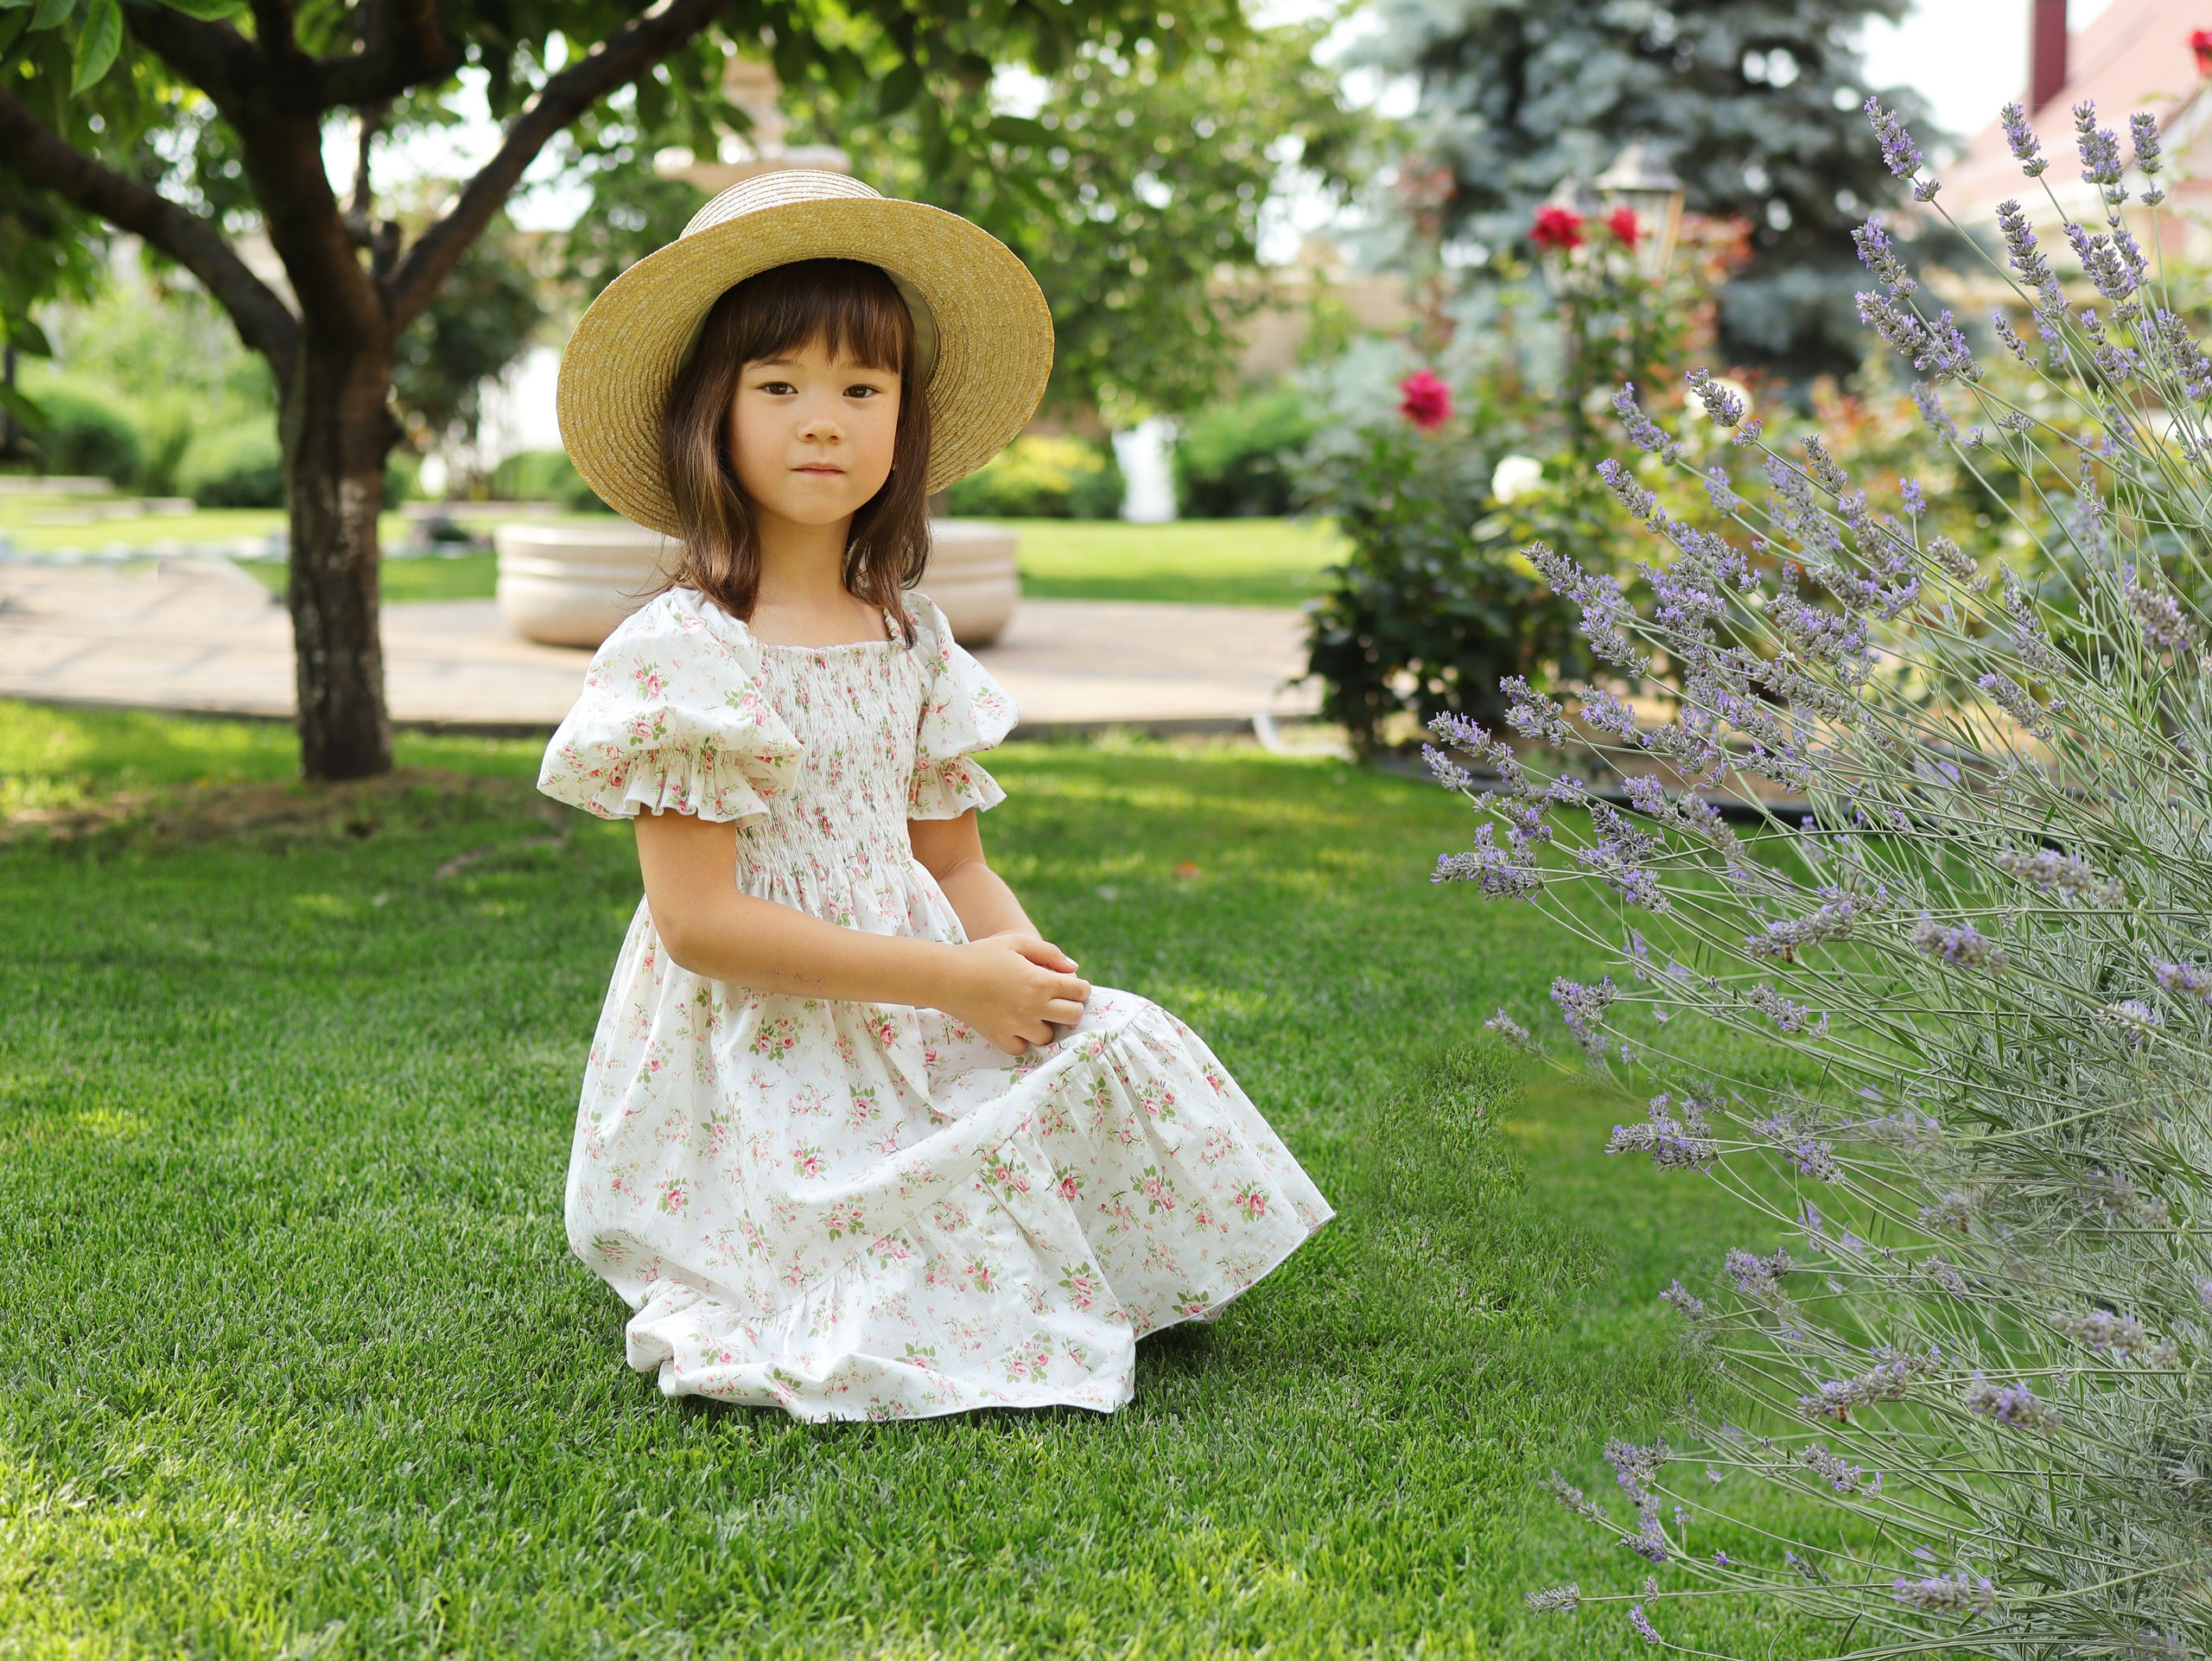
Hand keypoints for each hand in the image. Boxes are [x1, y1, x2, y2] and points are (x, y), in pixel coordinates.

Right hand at [939, 933, 1089, 1054]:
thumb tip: (1074, 969)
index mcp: (1041, 981)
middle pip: (1072, 1016)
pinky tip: (1016, 1025)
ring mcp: (1018, 1026)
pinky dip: (1023, 1039)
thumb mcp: (1017, 942)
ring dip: (1047, 1025)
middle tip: (1057, 1001)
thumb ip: (1050, 953)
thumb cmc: (982, 954)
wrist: (947, 976)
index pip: (1079, 991)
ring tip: (1034, 1013)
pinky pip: (1023, 1048)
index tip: (1071, 986)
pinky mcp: (1001, 1039)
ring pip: (1049, 1036)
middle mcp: (1034, 1007)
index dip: (1079, 988)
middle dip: (1070, 1007)